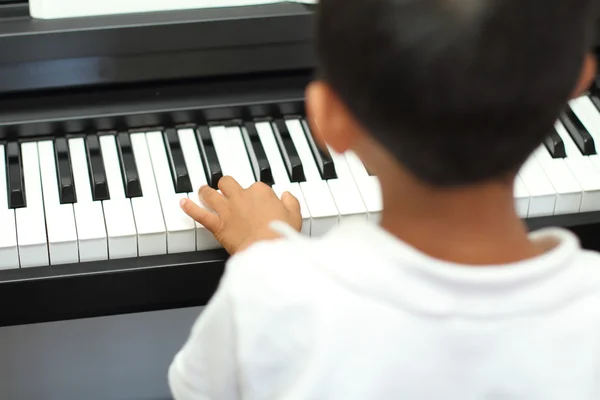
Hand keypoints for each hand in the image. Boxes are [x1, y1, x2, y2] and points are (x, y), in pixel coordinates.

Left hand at [180, 176, 301, 253]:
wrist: (268, 250)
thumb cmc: (281, 234)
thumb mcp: (295, 215)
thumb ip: (291, 202)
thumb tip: (287, 195)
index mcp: (261, 191)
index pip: (255, 186)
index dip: (256, 194)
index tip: (258, 201)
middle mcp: (241, 196)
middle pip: (228, 183)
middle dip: (226, 185)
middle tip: (225, 188)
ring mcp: (227, 210)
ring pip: (210, 194)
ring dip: (205, 191)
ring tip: (202, 189)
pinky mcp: (218, 225)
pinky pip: (199, 214)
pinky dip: (189, 208)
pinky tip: (183, 203)